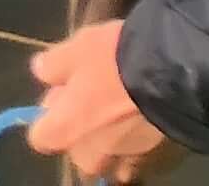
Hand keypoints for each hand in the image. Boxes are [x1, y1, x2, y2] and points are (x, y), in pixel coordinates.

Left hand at [26, 24, 176, 181]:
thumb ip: (53, 64)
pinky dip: (133, 147)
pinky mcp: (150, 157)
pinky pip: (134, 159)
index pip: (40, 137)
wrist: (168, 71)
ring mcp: (120, 159)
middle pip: (76, 148)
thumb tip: (41, 70)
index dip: (50, 114)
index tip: (63, 92)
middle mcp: (88, 154)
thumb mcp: (76, 49)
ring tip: (122, 105)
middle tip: (95, 96)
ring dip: (108, 136)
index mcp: (64, 130)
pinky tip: (140, 122)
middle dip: (81, 128)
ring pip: (106, 153)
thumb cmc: (113, 59)